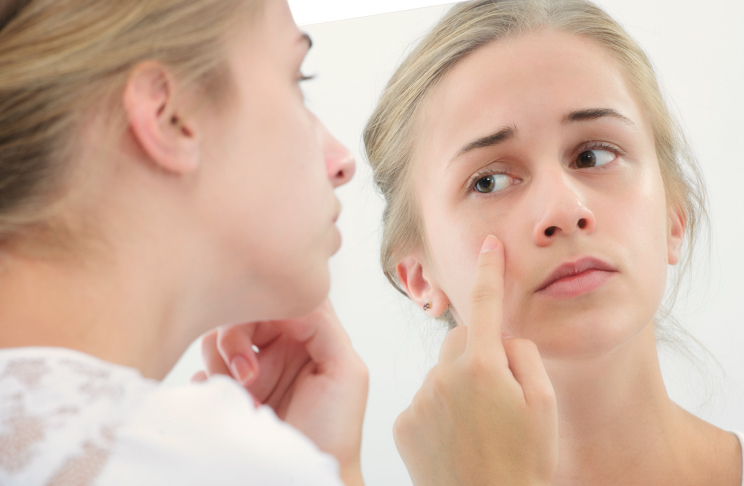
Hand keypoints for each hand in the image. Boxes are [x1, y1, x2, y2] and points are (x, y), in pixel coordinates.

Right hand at [193, 299, 367, 485]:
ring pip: (216, 338)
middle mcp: (275, 347)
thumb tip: (291, 301)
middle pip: (240, 313)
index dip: (264, 306)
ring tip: (245, 397)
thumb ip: (324, 326)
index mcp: (306, 336)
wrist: (306, 477)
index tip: (263, 331)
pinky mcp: (228, 391)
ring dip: (221, 362)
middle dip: (234, 338)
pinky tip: (232, 406)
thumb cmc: (335, 430)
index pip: (279, 299)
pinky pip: (203, 372)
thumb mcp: (346, 370)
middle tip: (245, 373)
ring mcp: (249, 369)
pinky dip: (208, 383)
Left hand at [393, 235, 557, 485]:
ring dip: (458, 384)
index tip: (488, 245)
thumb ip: (524, 357)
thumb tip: (502, 340)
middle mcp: (444, 376)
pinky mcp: (403, 422)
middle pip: (462, 340)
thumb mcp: (545, 405)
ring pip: (442, 371)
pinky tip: (456, 438)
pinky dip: (439, 409)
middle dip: (479, 352)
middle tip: (500, 394)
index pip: (485, 305)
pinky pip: (424, 398)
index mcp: (483, 367)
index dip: (489, 271)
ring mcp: (420, 399)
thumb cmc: (525, 462)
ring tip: (479, 427)